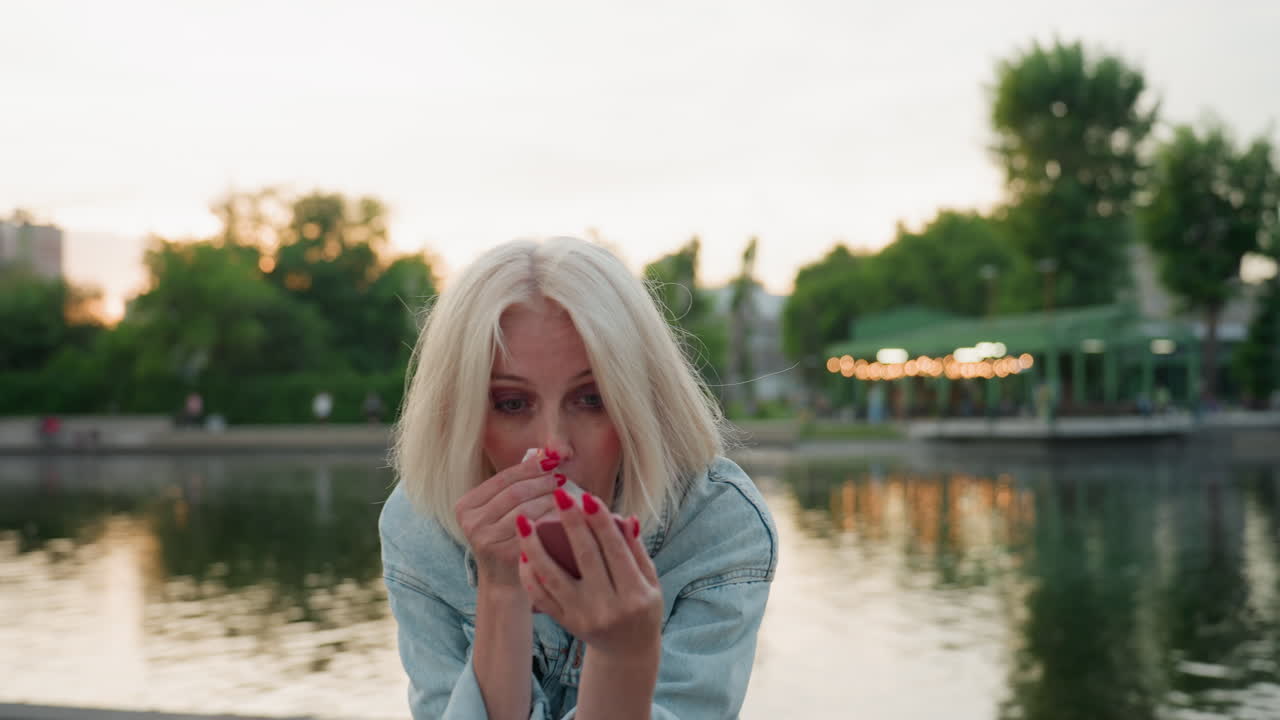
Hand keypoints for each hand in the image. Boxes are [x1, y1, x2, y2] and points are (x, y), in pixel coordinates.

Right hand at [455, 449, 563, 587]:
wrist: (503, 580)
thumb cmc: (507, 537)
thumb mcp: (502, 511)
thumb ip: (516, 485)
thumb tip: (545, 454)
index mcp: (466, 505)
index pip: (503, 478)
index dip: (529, 467)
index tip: (551, 461)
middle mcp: (470, 521)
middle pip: (514, 492)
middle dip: (541, 482)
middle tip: (562, 477)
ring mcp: (484, 539)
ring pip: (525, 509)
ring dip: (550, 499)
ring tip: (565, 494)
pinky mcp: (502, 554)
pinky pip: (534, 529)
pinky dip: (551, 519)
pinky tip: (565, 515)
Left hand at [517, 489, 662, 658]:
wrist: (627, 652)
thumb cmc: (642, 608)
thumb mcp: (651, 583)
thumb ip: (638, 551)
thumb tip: (625, 518)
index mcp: (634, 594)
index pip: (615, 551)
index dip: (601, 523)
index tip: (588, 498)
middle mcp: (607, 607)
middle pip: (585, 558)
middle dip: (571, 524)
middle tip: (559, 495)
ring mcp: (582, 616)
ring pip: (553, 577)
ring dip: (535, 548)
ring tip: (524, 522)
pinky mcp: (565, 622)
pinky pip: (541, 597)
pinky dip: (529, 575)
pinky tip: (523, 553)